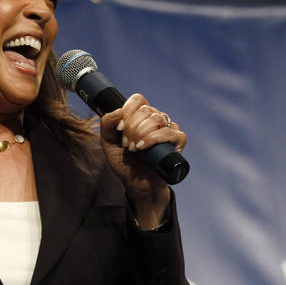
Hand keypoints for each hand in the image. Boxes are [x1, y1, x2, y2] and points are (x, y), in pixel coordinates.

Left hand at [100, 94, 186, 226]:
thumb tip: (117, 112)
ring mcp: (169, 129)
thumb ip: (107, 124)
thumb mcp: (108, 143)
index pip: (138, 100)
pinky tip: (142, 148)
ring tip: (133, 149)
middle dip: (131, 127)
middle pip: (146, 109)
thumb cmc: (125, 163)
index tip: (119, 128)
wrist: (137, 185)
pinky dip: (153, 139)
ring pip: (157, 118)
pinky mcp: (178, 142)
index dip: (127, 111)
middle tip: (126, 144)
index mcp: (142, 116)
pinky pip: (170, 132)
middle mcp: (157, 119)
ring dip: (140, 133)